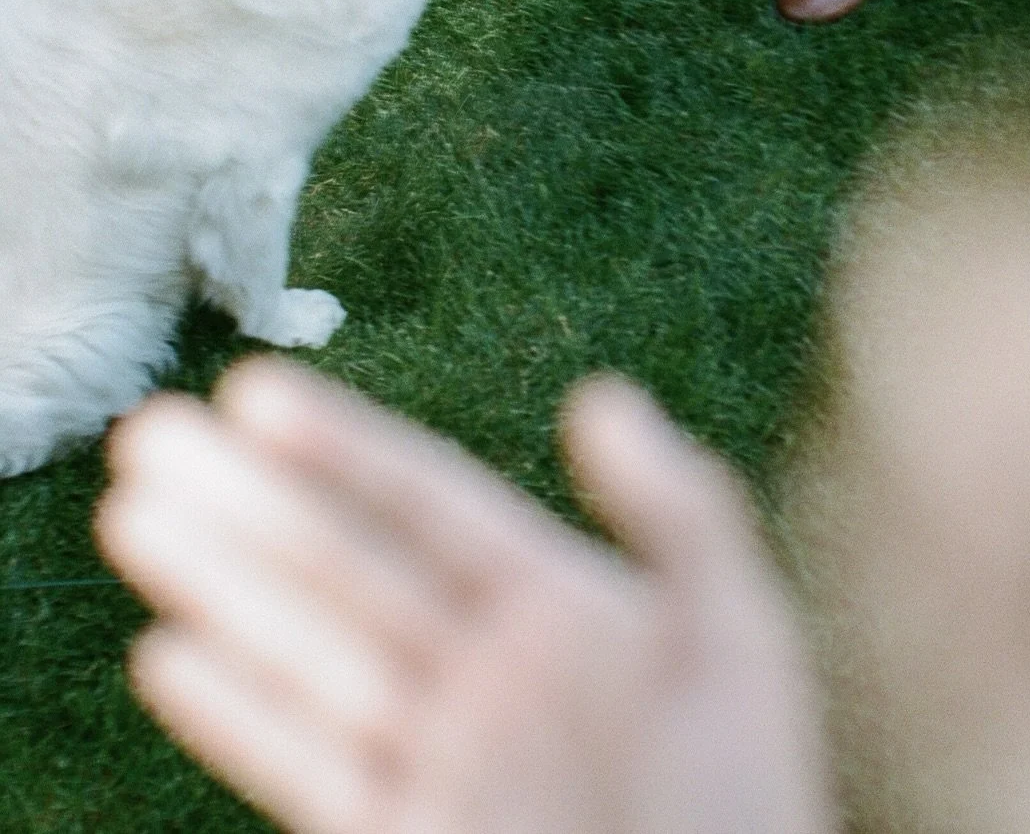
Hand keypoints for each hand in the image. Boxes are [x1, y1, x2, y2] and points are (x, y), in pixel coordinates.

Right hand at [95, 360, 835, 833]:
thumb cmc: (744, 810)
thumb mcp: (732, 648)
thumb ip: (678, 517)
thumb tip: (604, 395)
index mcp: (555, 609)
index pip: (425, 503)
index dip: (340, 445)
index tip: (251, 391)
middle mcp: (480, 671)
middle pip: (339, 564)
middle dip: (244, 501)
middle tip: (150, 433)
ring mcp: (436, 756)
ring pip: (302, 651)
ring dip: (217, 584)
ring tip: (132, 514)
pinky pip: (303, 766)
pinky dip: (234, 715)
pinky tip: (169, 655)